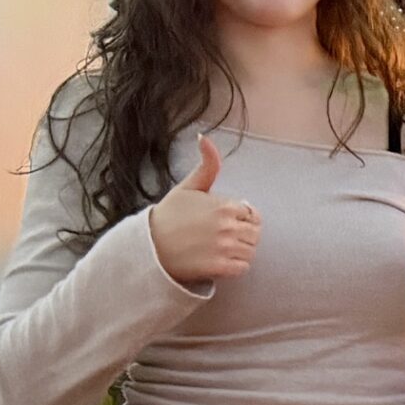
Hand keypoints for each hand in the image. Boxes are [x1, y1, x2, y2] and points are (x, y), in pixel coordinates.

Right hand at [147, 136, 259, 284]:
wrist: (149, 246)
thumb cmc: (170, 215)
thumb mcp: (189, 187)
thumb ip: (207, 165)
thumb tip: (204, 137)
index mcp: (225, 205)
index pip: (252, 214)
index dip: (239, 219)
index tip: (220, 222)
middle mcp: (228, 225)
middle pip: (255, 234)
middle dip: (241, 235)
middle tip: (217, 237)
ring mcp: (225, 247)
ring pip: (251, 251)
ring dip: (238, 252)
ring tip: (215, 248)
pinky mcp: (221, 267)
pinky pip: (243, 268)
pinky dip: (233, 267)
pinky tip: (215, 260)